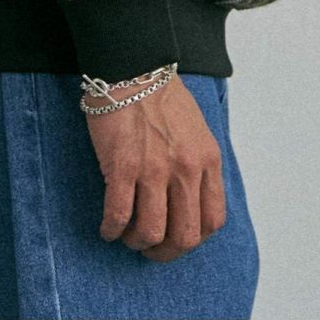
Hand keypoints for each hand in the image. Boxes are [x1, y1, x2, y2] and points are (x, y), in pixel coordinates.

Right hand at [84, 73, 226, 261]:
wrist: (132, 67)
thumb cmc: (161, 96)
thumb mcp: (196, 129)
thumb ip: (197, 163)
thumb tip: (190, 200)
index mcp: (207, 159)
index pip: (212, 220)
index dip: (194, 238)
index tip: (177, 238)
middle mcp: (185, 169)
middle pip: (184, 236)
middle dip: (165, 251)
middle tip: (150, 248)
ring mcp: (154, 170)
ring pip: (151, 232)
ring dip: (136, 242)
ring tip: (126, 236)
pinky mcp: (122, 167)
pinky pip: (118, 216)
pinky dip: (111, 230)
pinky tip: (107, 228)